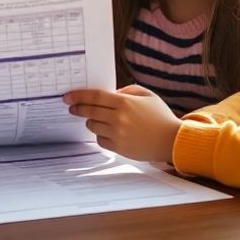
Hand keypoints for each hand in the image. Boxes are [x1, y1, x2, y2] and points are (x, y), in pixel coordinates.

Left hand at [64, 85, 180, 162]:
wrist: (172, 140)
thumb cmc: (160, 116)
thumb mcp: (146, 95)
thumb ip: (126, 91)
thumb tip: (109, 94)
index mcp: (125, 102)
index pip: (95, 96)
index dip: (78, 96)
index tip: (67, 97)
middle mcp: (119, 118)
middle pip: (90, 111)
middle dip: (78, 109)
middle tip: (72, 108)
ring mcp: (118, 134)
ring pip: (93, 126)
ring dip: (91, 122)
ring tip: (98, 120)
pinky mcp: (119, 148)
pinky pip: (100, 140)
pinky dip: (101, 135)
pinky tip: (108, 132)